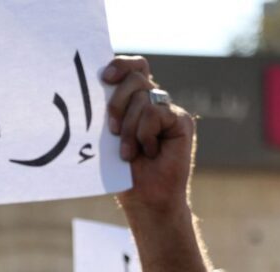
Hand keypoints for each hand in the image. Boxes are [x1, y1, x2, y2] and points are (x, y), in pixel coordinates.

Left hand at [102, 56, 195, 213]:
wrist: (145, 198)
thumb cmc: (123, 172)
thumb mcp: (109, 137)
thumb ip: (109, 111)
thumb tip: (98, 86)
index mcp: (134, 101)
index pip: (133, 68)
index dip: (121, 65)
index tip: (104, 77)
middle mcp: (152, 102)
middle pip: (135, 78)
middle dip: (117, 102)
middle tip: (111, 130)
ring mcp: (167, 110)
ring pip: (143, 97)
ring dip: (129, 128)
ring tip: (128, 153)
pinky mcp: (181, 120)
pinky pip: (155, 112)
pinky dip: (145, 134)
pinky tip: (149, 152)